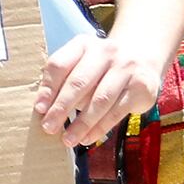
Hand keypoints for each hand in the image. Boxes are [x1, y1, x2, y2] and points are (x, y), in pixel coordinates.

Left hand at [32, 33, 163, 146]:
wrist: (143, 58)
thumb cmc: (101, 66)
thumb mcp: (82, 63)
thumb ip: (64, 80)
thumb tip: (45, 110)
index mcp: (83, 44)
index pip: (59, 65)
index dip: (48, 88)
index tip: (39, 109)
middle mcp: (105, 52)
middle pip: (79, 83)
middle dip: (61, 108)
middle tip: (49, 128)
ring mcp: (126, 68)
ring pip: (99, 100)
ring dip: (81, 123)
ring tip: (67, 139)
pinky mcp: (141, 87)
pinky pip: (116, 111)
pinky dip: (100, 128)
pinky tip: (87, 138)